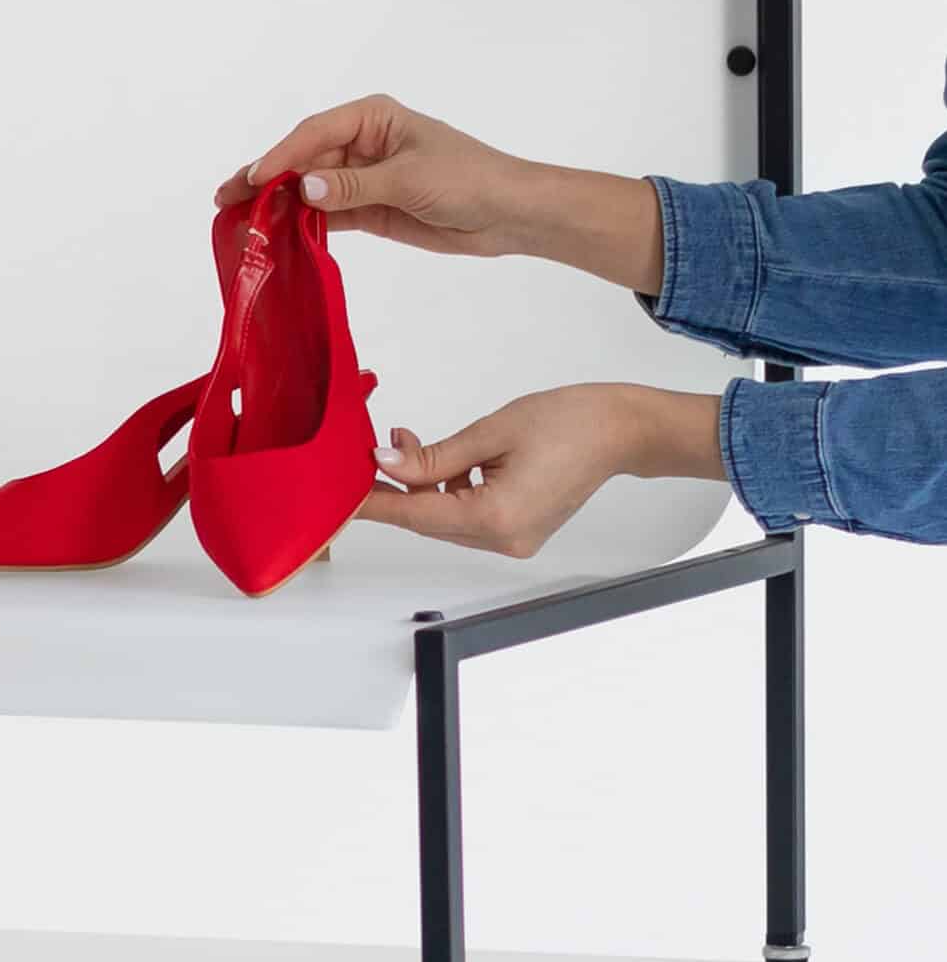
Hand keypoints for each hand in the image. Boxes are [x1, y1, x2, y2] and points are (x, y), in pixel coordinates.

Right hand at [218, 93, 662, 293]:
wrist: (511, 214)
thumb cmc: (470, 179)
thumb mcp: (410, 179)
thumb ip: (354, 186)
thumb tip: (302, 190)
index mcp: (372, 118)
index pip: (315, 133)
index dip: (281, 156)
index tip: (253, 180)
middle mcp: (361, 143)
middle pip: (303, 160)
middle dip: (266, 179)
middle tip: (225, 200)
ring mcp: (362, 177)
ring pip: (308, 189)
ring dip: (277, 206)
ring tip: (239, 223)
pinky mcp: (369, 209)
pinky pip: (325, 215)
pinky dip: (300, 225)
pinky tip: (274, 237)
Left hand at [356, 384, 727, 556]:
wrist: (621, 429)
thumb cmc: (570, 422)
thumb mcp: (490, 432)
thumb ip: (433, 456)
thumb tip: (386, 466)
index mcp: (498, 518)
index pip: (416, 515)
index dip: (375, 503)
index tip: (341, 495)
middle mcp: (506, 539)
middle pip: (429, 520)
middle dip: (399, 486)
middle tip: (379, 449)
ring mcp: (515, 540)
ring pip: (445, 518)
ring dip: (423, 485)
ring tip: (412, 442)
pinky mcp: (520, 531)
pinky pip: (467, 515)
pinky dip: (449, 490)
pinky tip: (444, 459)